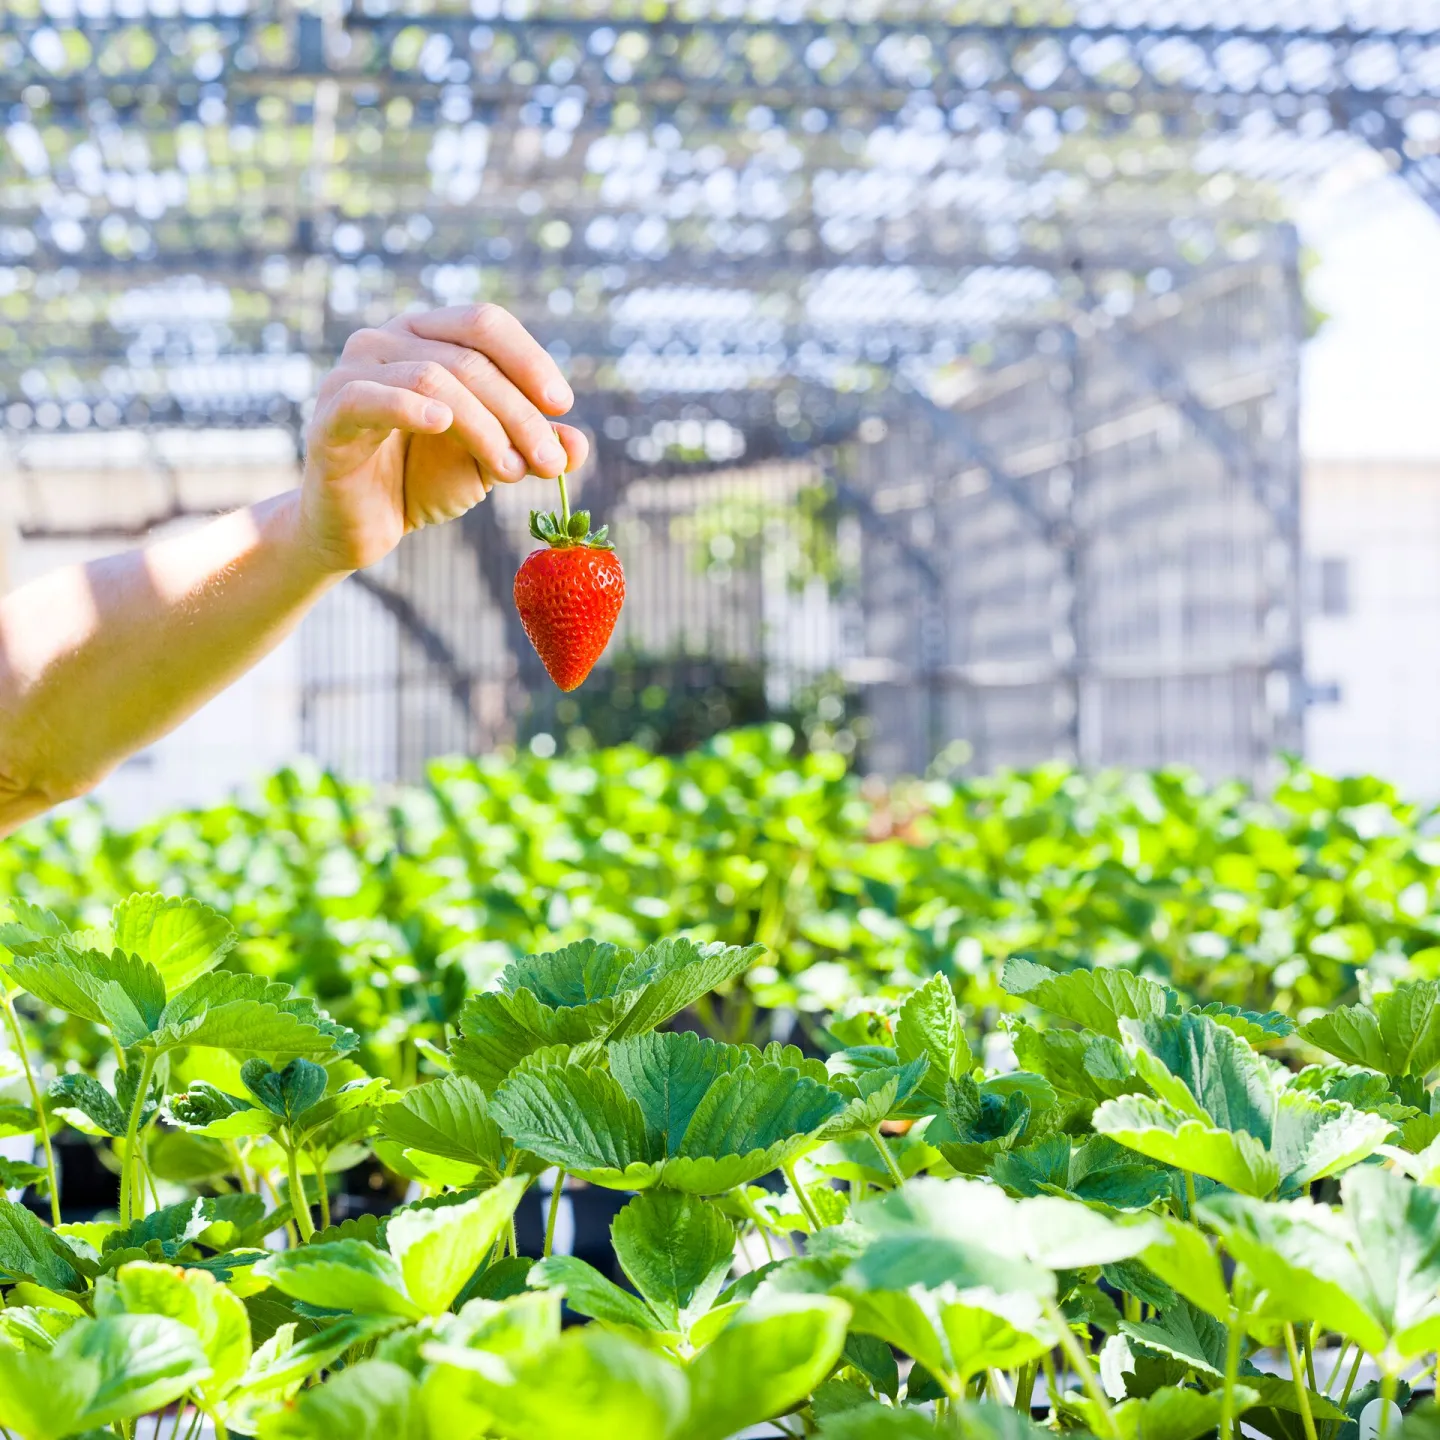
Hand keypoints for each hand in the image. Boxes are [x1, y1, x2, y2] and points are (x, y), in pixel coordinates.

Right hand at [297, 306, 589, 572]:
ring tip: (511, 471)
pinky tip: (442, 423)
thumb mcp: (490, 462)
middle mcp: (387, 340)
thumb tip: (580, 444)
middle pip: (469, 358)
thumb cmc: (420, 481)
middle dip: (519, 412)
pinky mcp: (330, 414)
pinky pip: (370, 398)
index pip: (485, 323)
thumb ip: (531, 447)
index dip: (529, 359)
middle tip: (549, 461)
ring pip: (433, 377)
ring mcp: (353, 372)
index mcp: (427, 337)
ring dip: (485, 427)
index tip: (562, 405)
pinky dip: (410, 407)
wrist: (360, 528)